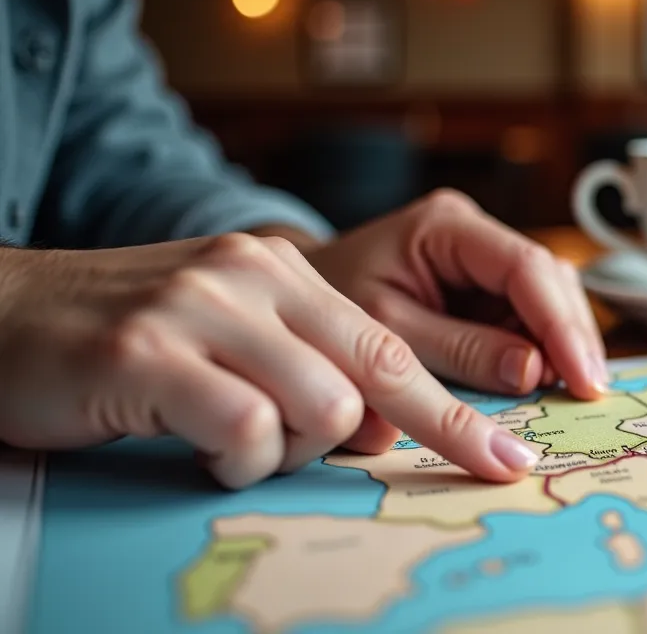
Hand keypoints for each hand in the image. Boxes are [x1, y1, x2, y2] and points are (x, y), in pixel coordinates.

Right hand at [0, 233, 541, 488]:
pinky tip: (194, 444)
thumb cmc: (127, 342)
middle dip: (445, 430)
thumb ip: (304, 360)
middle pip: (381, 369)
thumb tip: (381, 423)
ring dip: (291, 451)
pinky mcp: (146, 353)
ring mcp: (200, 309)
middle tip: (490, 466)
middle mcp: (251, 277)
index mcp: (282, 271)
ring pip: (323, 407)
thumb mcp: (231, 332)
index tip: (506, 452)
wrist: (2, 315)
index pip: (391, 345)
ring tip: (236, 444)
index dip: (455, 406)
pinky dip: (235, 460)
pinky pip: (244, 431)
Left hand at [305, 188, 608, 400]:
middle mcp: (474, 232)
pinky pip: (530, 315)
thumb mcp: (386, 334)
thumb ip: (459, 350)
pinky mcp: (484, 287)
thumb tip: (533, 372)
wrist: (288, 303)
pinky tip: (550, 381)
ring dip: (564, 343)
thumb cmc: (324, 313)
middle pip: (551, 278)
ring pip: (550, 296)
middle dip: (573, 336)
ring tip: (573, 391)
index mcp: (446, 227)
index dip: (562, 324)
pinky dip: (544, 349)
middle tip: (589, 393)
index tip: (584, 378)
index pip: (525, 267)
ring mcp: (483, 258)